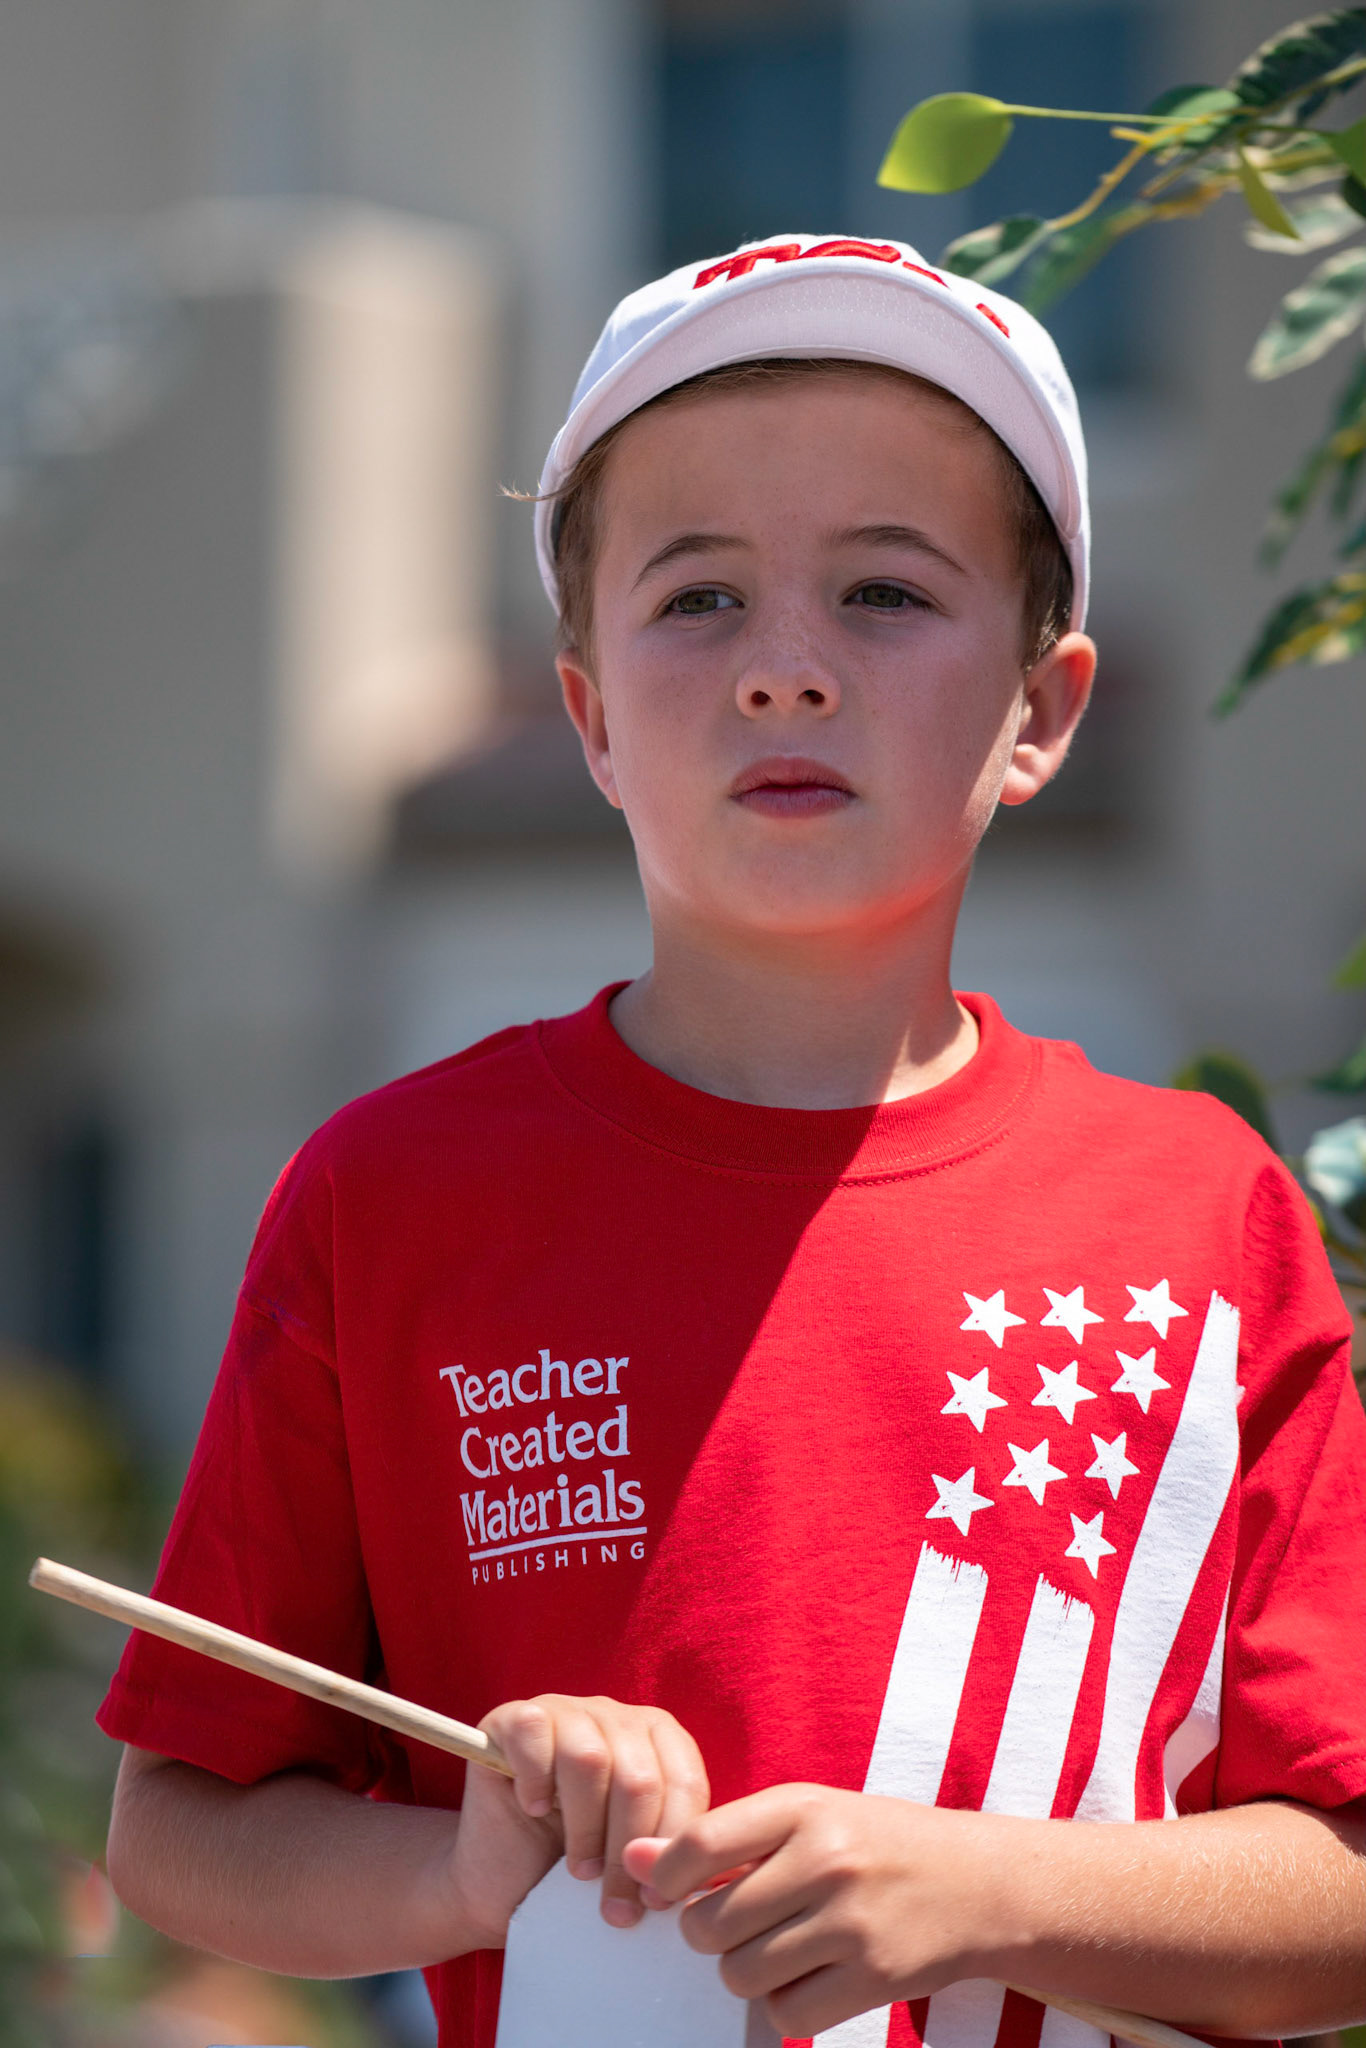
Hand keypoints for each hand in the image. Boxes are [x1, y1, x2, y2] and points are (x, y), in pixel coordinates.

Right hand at [446, 1694, 709, 1947]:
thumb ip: (662, 1852)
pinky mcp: (515, 1717)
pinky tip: (534, 1809)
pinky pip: (535, 1737)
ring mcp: (566, 1710)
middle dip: (630, 1851)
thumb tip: (692, 1875)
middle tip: (616, 1906)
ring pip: (590, 1761)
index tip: (656, 1899)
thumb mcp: (631, 1861)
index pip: (684, 1781)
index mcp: (659, 1739)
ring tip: (580, 1871)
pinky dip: (536, 1780)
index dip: (673, 1844)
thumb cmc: (572, 1870)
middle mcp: (616, 1715)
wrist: (500, 1882)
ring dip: (587, 1829)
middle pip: (639, 1778)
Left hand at [624, 1784, 1006, 2038]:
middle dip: (705, 1933)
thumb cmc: (875, 1842)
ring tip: (772, 1947)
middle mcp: (826, 1860)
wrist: (978, 1883)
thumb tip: (634, 1860)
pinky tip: (805, 1976)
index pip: (700, 1845)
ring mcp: (851, 1922)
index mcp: (803, 1807)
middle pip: (711, 1923)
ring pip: (741, 1973)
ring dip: (743, 1970)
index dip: (665, 1877)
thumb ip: (723, 1837)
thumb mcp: (807, 1815)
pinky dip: (783, 2004)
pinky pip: (786, 2014)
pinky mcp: (873, 1977)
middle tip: (732, 1923)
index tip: (667, 1891)